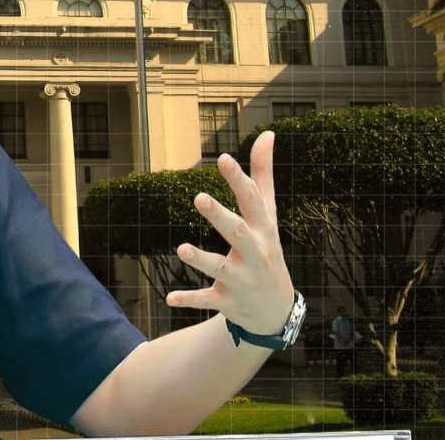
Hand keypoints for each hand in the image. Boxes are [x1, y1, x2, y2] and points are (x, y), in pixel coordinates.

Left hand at [166, 131, 294, 334]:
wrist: (275, 308)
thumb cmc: (266, 248)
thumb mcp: (268, 214)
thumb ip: (263, 175)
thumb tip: (267, 134)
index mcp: (263, 229)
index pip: (252, 201)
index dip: (238, 179)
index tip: (222, 158)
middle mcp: (254, 253)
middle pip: (238, 233)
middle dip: (220, 216)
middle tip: (198, 197)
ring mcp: (241, 279)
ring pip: (220, 269)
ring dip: (202, 259)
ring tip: (181, 248)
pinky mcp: (227, 300)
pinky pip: (207, 300)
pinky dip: (189, 300)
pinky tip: (169, 298)